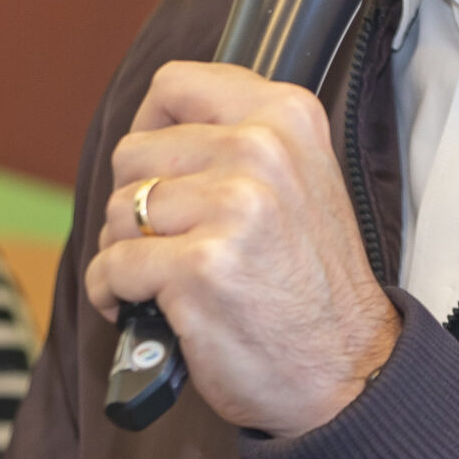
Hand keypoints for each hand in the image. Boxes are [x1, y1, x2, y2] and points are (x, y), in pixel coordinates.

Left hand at [85, 61, 398, 436]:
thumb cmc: (313, 285)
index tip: (155, 166)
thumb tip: (158, 128)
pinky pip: (110, 266)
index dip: (149, 127)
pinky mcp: (199, 267)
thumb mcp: (302, 181)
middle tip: (167, 241)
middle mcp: (261, 151)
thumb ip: (240, 140)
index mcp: (285, 118)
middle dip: (135, 203)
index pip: (174, 86)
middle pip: (133, 153)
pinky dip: (111, 293)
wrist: (348, 372)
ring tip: (162, 278)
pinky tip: (140, 308)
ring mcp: (231, 208)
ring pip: (118, 211)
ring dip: (124, 251)